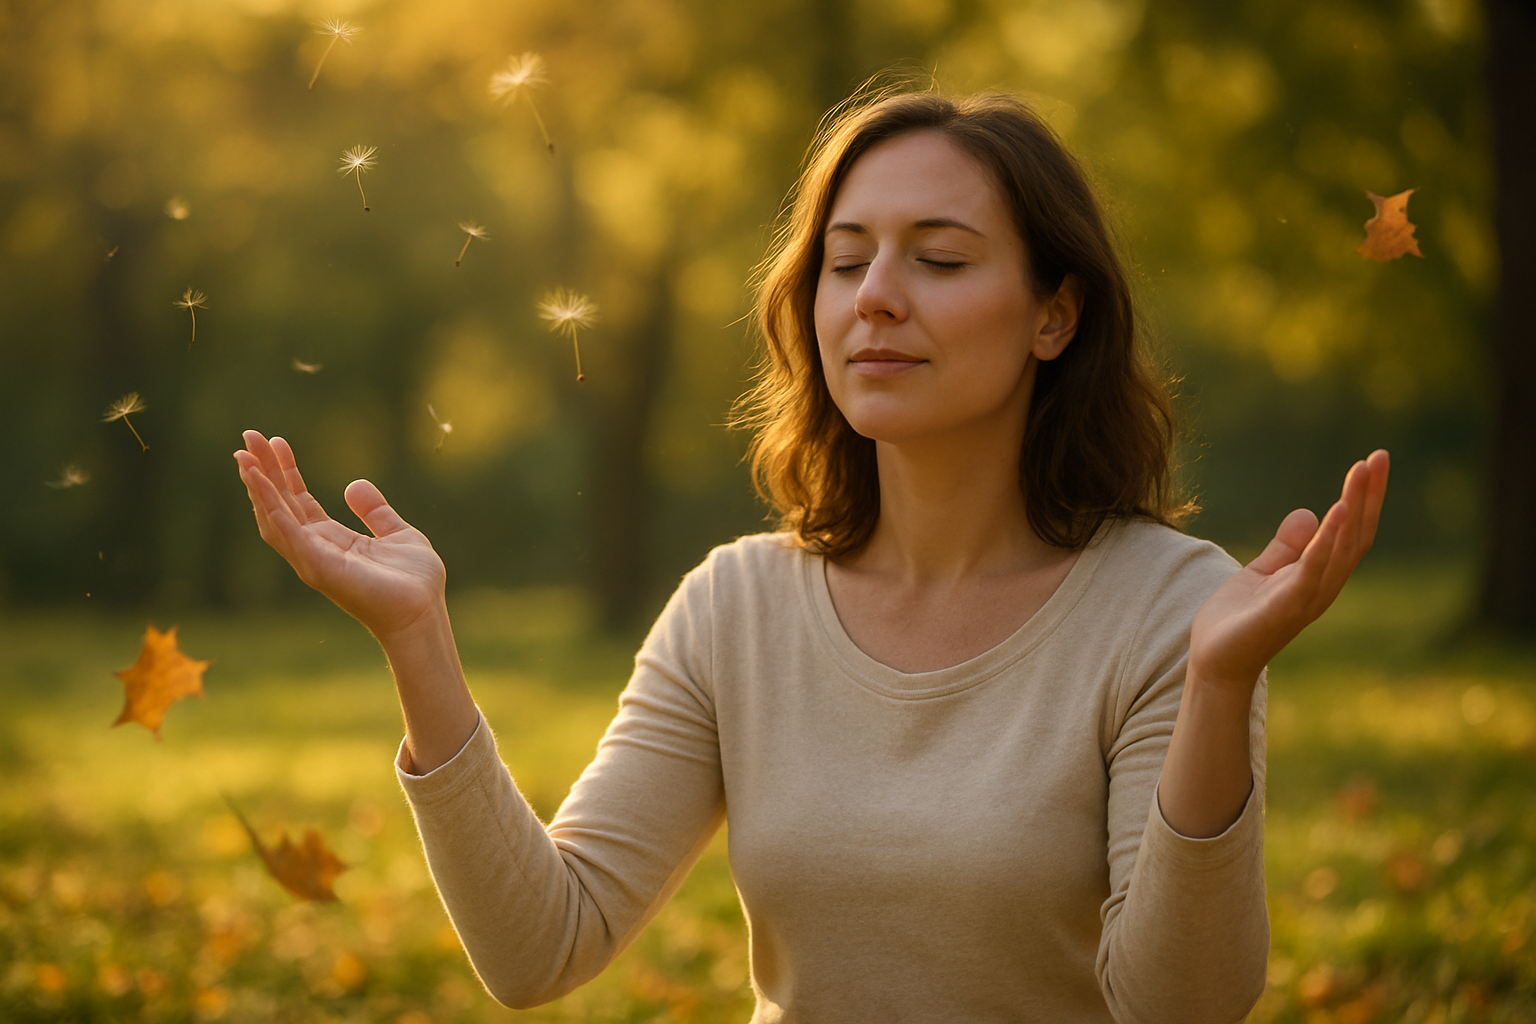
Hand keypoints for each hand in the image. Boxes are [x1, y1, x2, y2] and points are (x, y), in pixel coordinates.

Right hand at [233, 430, 445, 639]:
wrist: (423, 613)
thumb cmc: (414, 582)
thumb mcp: (398, 534)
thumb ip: (375, 511)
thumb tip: (353, 485)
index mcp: (332, 540)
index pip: (298, 500)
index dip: (285, 471)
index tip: (275, 441)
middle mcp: (315, 549)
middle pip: (280, 503)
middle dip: (263, 470)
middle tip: (247, 436)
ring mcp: (313, 559)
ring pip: (274, 517)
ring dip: (258, 486)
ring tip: (243, 455)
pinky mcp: (318, 565)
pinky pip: (287, 531)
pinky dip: (270, 506)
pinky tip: (259, 482)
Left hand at [1190, 450, 1389, 692]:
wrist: (1214, 663)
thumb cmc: (1238, 621)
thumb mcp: (1262, 572)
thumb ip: (1285, 547)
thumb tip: (1308, 512)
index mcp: (1318, 576)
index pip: (1351, 532)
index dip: (1364, 498)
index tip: (1373, 462)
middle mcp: (1322, 586)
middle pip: (1355, 535)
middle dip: (1368, 495)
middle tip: (1379, 457)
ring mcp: (1307, 598)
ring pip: (1341, 548)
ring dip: (1353, 509)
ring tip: (1361, 473)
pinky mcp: (1286, 606)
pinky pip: (1312, 569)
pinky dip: (1326, 540)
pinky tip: (1334, 512)